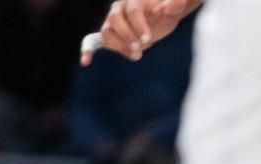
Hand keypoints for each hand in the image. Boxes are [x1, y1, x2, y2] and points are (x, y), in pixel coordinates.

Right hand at [81, 0, 195, 64]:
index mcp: (133, 1)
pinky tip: (85, 61)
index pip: (131, 10)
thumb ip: (174, 6)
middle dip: (127, 35)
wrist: (159, 19)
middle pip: (114, 19)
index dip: (138, 25)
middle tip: (141, 48)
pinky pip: (94, 41)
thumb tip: (172, 5)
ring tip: (137, 55)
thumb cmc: (166, 12)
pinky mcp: (111, 36)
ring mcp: (112, 23)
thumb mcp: (173, 9)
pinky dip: (88, 50)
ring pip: (107, 32)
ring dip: (119, 46)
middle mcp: (118, 10)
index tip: (149, 40)